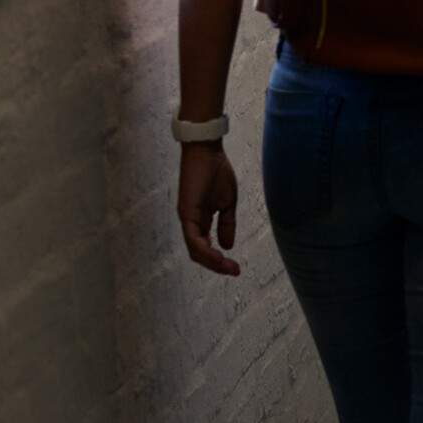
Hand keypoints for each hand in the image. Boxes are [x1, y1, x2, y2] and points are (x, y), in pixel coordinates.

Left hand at [178, 143, 240, 275]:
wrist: (207, 151)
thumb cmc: (216, 171)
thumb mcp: (227, 202)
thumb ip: (227, 224)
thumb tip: (228, 246)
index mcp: (200, 220)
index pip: (206, 247)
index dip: (219, 260)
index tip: (236, 268)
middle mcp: (191, 223)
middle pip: (199, 253)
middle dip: (216, 266)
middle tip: (234, 271)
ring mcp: (187, 219)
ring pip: (195, 250)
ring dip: (211, 262)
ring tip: (227, 267)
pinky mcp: (187, 213)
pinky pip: (194, 238)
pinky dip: (205, 250)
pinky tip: (218, 255)